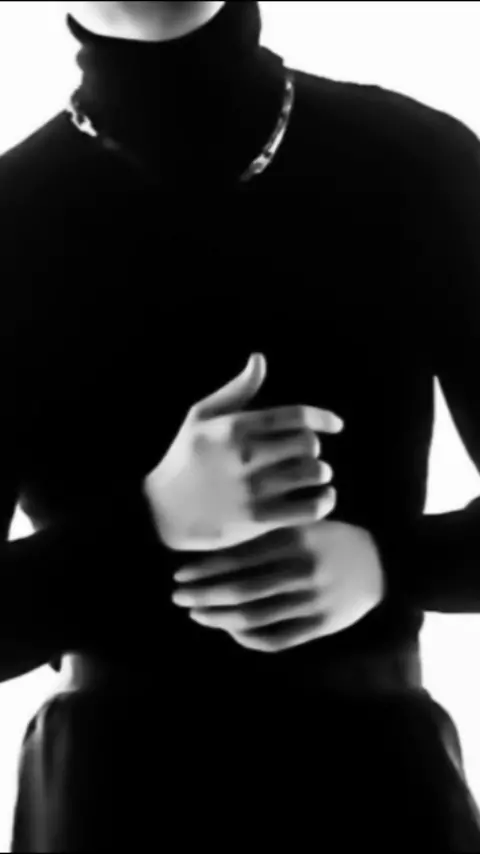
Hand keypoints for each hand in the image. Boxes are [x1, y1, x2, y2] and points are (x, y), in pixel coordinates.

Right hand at [142, 353, 343, 551]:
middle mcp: (246, 456)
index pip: (294, 416)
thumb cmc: (184, 458)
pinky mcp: (257, 520)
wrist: (160, 510)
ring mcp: (252, 489)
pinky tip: (322, 498)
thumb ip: (237, 389)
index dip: (322, 418)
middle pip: (307, 444)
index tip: (336, 425)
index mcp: (235, 427)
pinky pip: (308, 508)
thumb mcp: (201, 417)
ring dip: (321, 474)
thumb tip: (260, 358)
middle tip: (308, 455)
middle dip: (313, 448)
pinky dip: (324, 502)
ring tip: (315, 476)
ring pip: (311, 474)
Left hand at [171, 521, 386, 652]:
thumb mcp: (301, 526)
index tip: (180, 573)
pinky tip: (231, 629)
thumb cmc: (330, 539)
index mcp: (293, 542)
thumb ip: (266, 536)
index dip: (204, 570)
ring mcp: (311, 602)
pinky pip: (276, 639)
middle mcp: (300, 572)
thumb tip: (215, 551)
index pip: (238, 559)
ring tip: (197, 613)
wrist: (381, 564)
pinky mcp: (320, 626)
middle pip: (240, 591)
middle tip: (178, 596)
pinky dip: (248, 638)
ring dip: (218, 618)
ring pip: (254, 617)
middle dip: (203, 595)